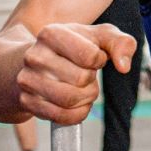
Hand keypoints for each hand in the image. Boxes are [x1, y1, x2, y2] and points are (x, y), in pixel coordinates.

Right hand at [15, 23, 136, 124]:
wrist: (38, 62)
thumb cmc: (75, 47)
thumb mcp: (100, 37)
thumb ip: (121, 43)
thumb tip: (124, 66)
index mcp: (52, 33)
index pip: (90, 56)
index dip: (99, 60)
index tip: (93, 57)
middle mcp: (34, 56)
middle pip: (81, 79)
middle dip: (92, 80)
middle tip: (86, 75)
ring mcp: (27, 80)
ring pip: (70, 100)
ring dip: (86, 97)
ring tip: (82, 88)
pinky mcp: (27, 102)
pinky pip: (62, 117)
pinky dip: (77, 113)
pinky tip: (76, 103)